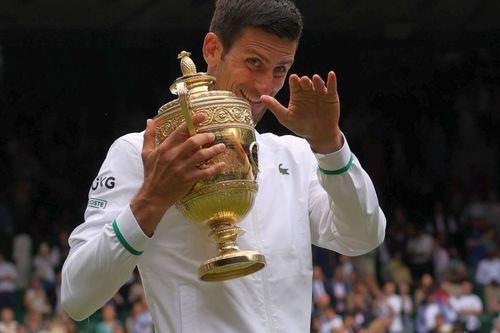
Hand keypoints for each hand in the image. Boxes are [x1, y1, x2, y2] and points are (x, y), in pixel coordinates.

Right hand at [131, 113, 225, 234]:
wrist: (152, 196)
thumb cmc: (151, 174)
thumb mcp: (146, 154)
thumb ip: (149, 136)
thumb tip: (149, 120)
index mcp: (165, 148)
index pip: (180, 131)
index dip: (192, 122)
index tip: (202, 116)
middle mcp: (174, 157)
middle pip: (193, 142)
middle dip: (205, 136)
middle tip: (212, 135)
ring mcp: (182, 168)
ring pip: (201, 156)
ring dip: (213, 150)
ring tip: (221, 147)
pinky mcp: (188, 180)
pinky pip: (205, 172)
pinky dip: (215, 168)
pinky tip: (222, 164)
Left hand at [261, 71, 342, 153]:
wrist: (318, 135)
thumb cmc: (301, 126)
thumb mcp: (286, 117)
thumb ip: (275, 107)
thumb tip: (261, 97)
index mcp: (297, 95)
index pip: (295, 85)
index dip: (294, 82)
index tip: (293, 78)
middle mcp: (308, 92)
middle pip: (306, 84)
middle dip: (305, 81)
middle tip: (303, 80)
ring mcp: (319, 93)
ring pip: (318, 84)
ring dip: (317, 81)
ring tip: (315, 79)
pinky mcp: (330, 96)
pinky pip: (331, 87)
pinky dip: (331, 80)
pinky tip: (331, 75)